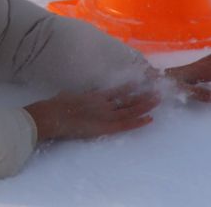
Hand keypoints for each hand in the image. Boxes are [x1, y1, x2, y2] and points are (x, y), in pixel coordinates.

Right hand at [24, 83, 159, 141]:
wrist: (52, 115)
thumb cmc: (56, 106)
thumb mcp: (68, 95)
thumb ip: (77, 95)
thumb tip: (74, 93)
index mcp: (95, 96)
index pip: (117, 92)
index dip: (129, 89)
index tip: (139, 84)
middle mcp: (104, 102)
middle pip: (127, 98)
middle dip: (142, 95)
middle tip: (155, 90)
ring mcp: (106, 113)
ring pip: (131, 108)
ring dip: (145, 104)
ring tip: (157, 100)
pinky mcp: (106, 126)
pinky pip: (126, 123)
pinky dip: (139, 121)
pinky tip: (150, 118)